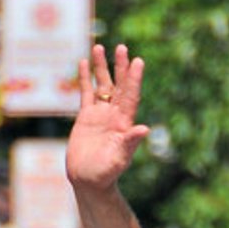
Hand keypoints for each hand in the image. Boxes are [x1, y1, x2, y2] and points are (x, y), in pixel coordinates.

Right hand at [66, 44, 152, 193]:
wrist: (88, 181)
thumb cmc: (105, 174)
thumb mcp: (119, 159)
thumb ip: (129, 143)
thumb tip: (145, 129)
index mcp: (124, 123)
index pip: (130, 96)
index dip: (134, 79)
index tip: (138, 61)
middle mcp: (114, 115)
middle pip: (118, 86)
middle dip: (120, 67)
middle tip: (122, 47)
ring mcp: (100, 115)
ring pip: (102, 86)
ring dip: (101, 68)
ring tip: (99, 47)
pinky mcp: (86, 117)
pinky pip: (86, 93)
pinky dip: (85, 79)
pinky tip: (83, 63)